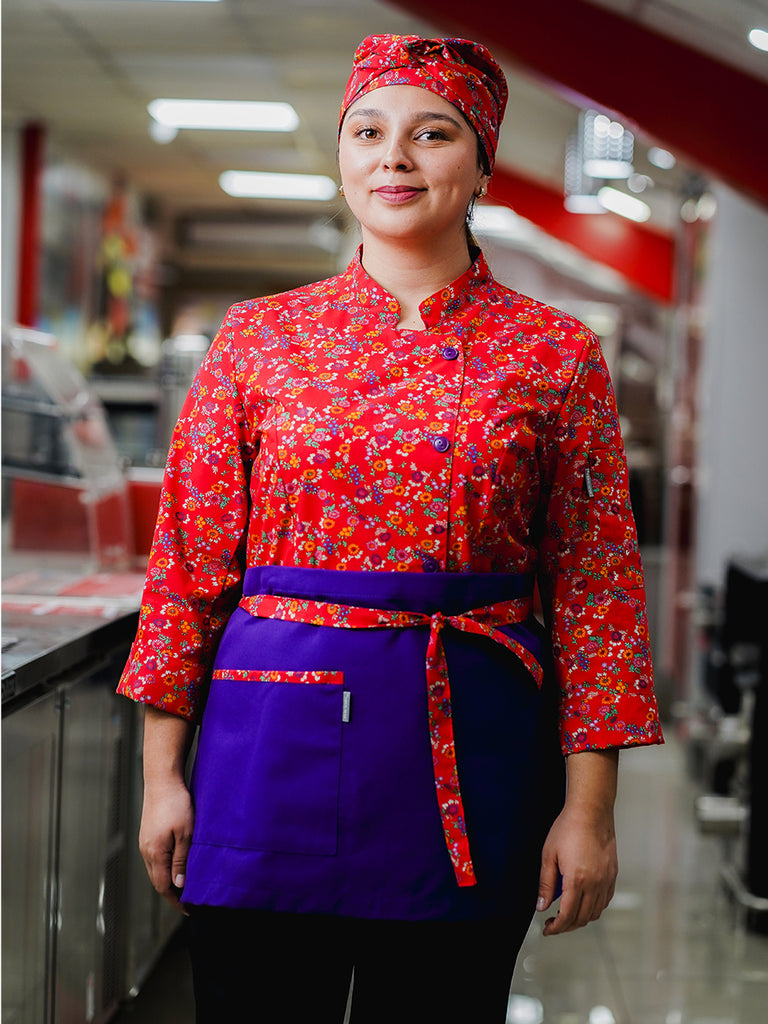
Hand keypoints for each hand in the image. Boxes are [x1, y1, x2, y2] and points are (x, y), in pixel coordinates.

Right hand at [138, 778, 194, 913]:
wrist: (162, 780)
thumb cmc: (176, 804)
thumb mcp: (185, 834)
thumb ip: (182, 860)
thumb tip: (179, 884)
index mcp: (155, 853)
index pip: (163, 886)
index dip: (175, 900)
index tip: (188, 909)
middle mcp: (146, 851)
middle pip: (157, 881)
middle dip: (171, 894)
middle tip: (188, 902)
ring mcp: (145, 842)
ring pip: (155, 870)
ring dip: (168, 880)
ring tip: (184, 886)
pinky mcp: (147, 834)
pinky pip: (155, 858)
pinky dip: (165, 867)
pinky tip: (176, 865)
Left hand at [536, 748, 618, 935]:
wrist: (591, 812)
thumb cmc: (567, 829)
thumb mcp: (548, 854)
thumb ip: (545, 883)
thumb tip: (541, 906)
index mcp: (576, 880)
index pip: (567, 915)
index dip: (556, 927)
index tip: (547, 929)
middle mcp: (595, 884)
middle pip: (582, 918)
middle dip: (566, 926)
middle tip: (553, 923)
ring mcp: (606, 880)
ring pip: (595, 913)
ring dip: (580, 919)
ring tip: (567, 914)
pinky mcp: (613, 875)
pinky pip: (605, 900)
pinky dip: (594, 908)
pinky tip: (583, 902)